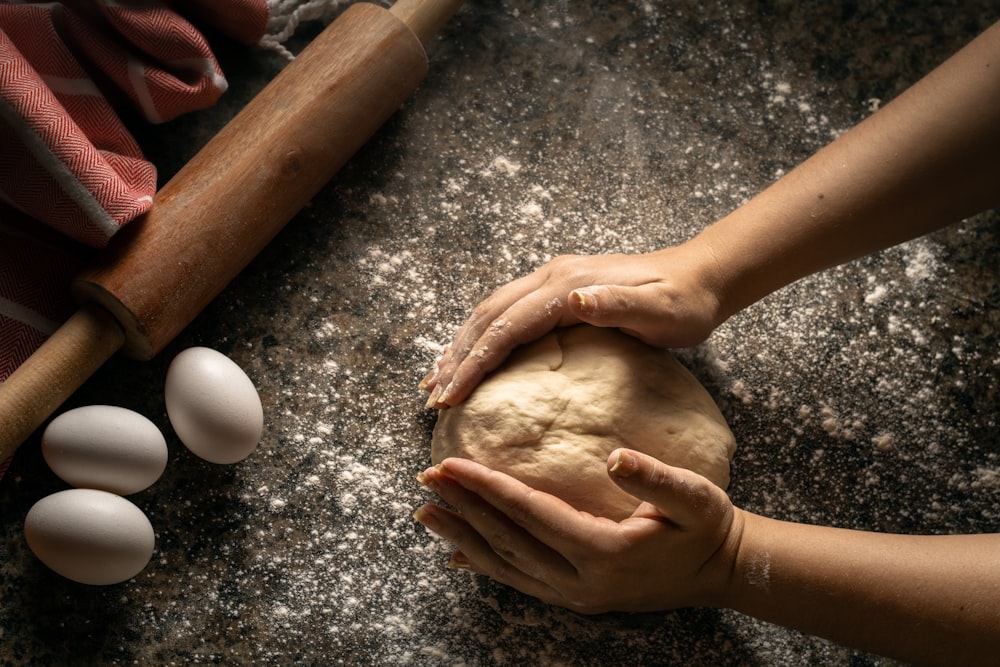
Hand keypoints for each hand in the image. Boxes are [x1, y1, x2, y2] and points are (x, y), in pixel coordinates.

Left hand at [413, 449, 743, 613]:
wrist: (721, 571)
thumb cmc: (706, 527)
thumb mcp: (693, 498)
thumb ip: (655, 479)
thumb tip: (615, 458)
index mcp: (603, 552)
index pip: (529, 514)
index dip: (486, 488)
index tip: (450, 464)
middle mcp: (581, 581)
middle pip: (507, 540)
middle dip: (463, 508)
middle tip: (425, 479)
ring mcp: (576, 595)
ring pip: (506, 565)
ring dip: (463, 537)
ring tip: (425, 514)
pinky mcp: (576, 598)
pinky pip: (521, 581)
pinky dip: (486, 565)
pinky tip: (459, 554)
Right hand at [421, 242, 724, 407]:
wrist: (700, 276)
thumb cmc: (683, 303)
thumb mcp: (659, 309)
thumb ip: (617, 303)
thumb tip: (575, 299)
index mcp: (566, 286)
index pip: (506, 328)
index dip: (474, 363)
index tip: (450, 397)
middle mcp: (551, 278)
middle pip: (487, 319)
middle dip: (456, 358)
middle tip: (432, 398)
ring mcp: (552, 280)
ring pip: (490, 313)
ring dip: (460, 346)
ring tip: (435, 380)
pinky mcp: (557, 289)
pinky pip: (506, 313)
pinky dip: (480, 336)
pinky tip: (471, 355)